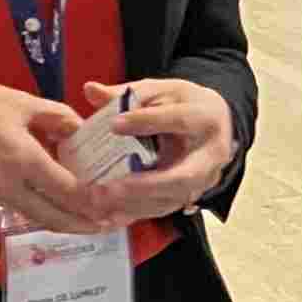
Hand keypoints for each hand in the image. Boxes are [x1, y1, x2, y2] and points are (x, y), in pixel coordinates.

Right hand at [0, 69, 108, 233]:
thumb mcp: (19, 101)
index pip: (70, 193)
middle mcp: (6, 186)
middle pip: (55, 218)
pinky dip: (36, 203)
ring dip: (62, 217)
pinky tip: (47, 191)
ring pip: (35, 215)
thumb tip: (80, 132)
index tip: (119, 206)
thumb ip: (56, 119)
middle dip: (85, 224)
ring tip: (86, 212)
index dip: (97, 204)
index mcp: (21, 159)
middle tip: (110, 224)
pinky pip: (15, 203)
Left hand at [82, 78, 236, 221]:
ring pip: (173, 199)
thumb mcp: (158, 90)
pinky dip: (136, 211)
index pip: (180, 121)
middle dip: (143, 185)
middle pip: (182, 176)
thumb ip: (125, 93)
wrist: (208, 124)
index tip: (114, 125)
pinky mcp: (191, 194)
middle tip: (105, 188)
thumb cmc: (179, 104)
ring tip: (99, 200)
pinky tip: (108, 212)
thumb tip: (90, 89)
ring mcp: (203, 179)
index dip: (147, 122)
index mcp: (206, 118)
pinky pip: (164, 208)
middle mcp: (211, 154)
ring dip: (135, 203)